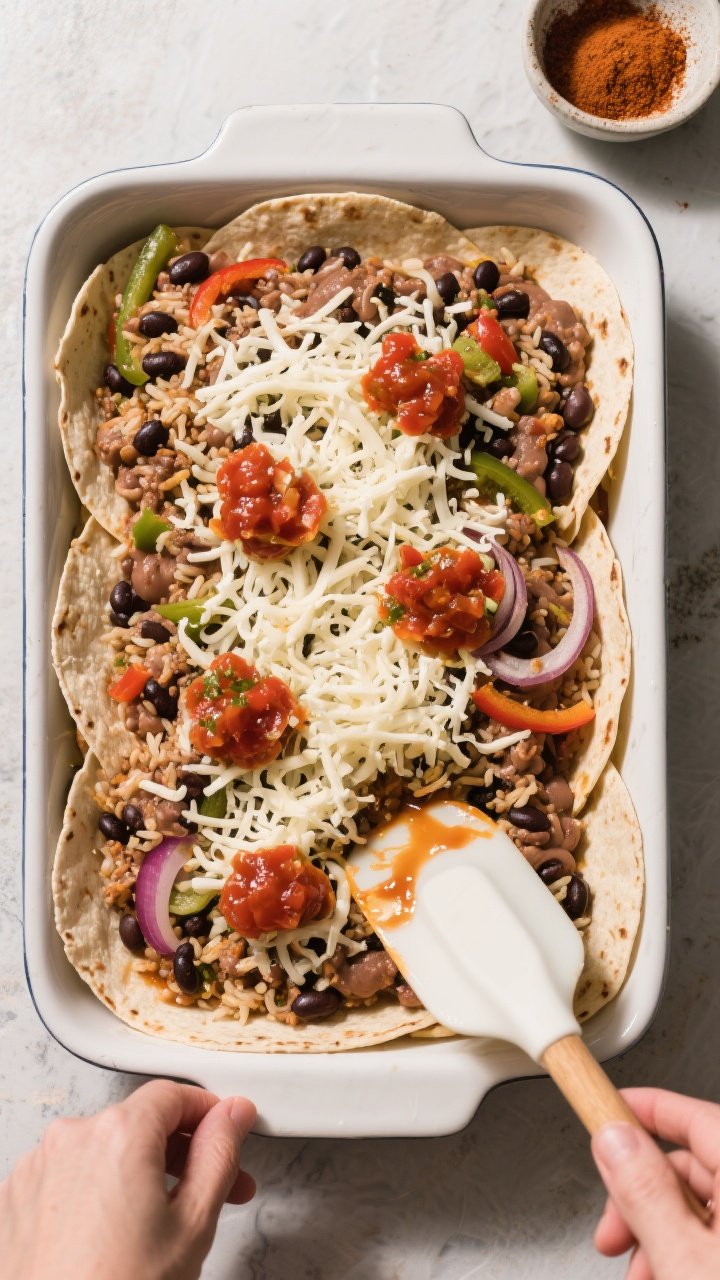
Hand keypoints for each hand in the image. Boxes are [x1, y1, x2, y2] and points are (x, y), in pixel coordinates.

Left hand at [0, 1079, 255, 1279]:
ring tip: (160, 1225)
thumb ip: (219, 1154)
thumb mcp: (193, 1223)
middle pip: (137, 1123)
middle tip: (211, 1190)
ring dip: (136, 1173)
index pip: (174, 1094)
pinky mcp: (15, 1201)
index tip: (226, 1133)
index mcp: (118, 1134)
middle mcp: (70, 1139)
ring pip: (101, 1151)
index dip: (208, 1114)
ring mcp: (36, 1170)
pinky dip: (95, 1193)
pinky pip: (67, 1178)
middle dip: (180, 1152)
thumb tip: (233, 1115)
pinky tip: (115, 1235)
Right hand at [592, 1087, 719, 1279]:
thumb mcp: (686, 1261)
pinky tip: (664, 1274)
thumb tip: (615, 1141)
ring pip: (697, 1207)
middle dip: (639, 1200)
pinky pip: (714, 1236)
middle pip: (688, 1169)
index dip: (646, 1109)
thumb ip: (646, 1195)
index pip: (694, 1117)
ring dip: (656, 1234)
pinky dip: (684, 1253)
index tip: (608, 1108)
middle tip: (612, 1232)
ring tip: (640, 1272)